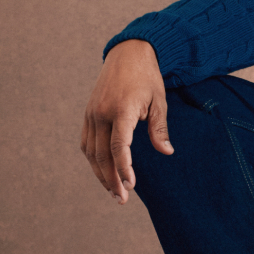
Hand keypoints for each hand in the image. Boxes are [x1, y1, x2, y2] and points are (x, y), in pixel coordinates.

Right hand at [80, 40, 172, 202]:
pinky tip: (102, 172)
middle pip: (102, 155)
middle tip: (122, 200)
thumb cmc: (147, 77)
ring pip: (91, 152)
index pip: (119, 146)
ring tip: (113, 192)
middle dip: (112, 179)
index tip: (131, 186)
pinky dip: (93, 160)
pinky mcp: (88, 114)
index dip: (124, 168)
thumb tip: (167, 152)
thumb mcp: (159, 100)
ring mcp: (91, 114)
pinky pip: (86, 143)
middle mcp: (101, 113)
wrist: (127, 53)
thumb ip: (159, 128)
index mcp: (121, 109)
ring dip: (101, 174)